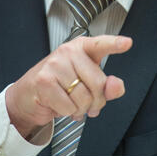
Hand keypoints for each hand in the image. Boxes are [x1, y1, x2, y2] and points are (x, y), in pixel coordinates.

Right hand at [5, 35, 131, 137]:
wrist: (29, 95)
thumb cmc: (61, 86)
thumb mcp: (87, 84)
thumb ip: (107, 86)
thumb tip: (117, 85)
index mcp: (82, 47)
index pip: (101, 44)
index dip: (115, 44)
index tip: (128, 43)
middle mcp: (68, 51)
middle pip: (98, 82)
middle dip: (96, 100)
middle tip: (86, 102)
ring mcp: (55, 64)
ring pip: (84, 97)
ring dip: (80, 108)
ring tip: (71, 103)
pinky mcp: (44, 80)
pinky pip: (69, 106)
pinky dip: (67, 112)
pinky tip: (59, 105)